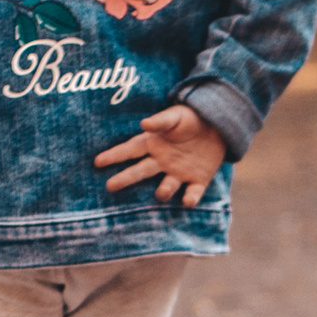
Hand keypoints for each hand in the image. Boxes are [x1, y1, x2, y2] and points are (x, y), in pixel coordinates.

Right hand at [94, 103, 225, 206]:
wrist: (218, 126)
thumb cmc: (192, 119)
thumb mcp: (177, 116)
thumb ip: (161, 121)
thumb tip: (144, 123)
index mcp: (155, 144)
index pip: (131, 150)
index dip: (114, 155)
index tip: (97, 162)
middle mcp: (163, 161)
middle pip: (141, 172)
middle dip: (125, 179)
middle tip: (109, 186)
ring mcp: (179, 172)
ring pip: (166, 187)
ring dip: (164, 191)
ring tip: (161, 193)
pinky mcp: (198, 180)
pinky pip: (192, 193)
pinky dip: (190, 198)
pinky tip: (187, 200)